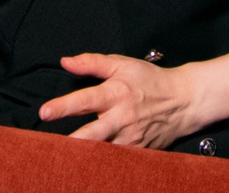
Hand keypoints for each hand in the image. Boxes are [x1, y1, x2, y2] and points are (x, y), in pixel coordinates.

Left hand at [39, 54, 205, 148]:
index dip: (63, 106)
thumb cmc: (149, 80)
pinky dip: (101, 162)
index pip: (85, 100)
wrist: (183, 101)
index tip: (44, 112)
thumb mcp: (122, 64)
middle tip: (49, 147)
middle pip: (92, 134)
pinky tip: (86, 166)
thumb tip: (65, 61)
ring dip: (83, 155)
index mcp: (116, 93)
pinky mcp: (138, 152)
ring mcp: (131, 138)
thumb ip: (92, 63)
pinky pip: (115, 160)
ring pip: (102, 152)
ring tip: (62, 159)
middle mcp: (122, 118)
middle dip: (70, 142)